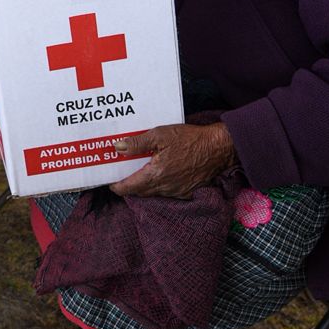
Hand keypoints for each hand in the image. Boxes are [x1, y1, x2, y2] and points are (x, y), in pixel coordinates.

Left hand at [111, 121, 237, 198]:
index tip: (111, 184)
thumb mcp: (160, 135)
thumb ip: (137, 143)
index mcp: (155, 174)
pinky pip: (167, 193)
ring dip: (145, 186)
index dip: (118, 187)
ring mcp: (177, 192)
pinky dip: (160, 186)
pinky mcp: (186, 192)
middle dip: (130, 186)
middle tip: (123, 177)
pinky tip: (159, 176)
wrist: (217, 148)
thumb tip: (118, 148)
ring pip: (153, 193)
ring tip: (140, 174)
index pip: (130, 187)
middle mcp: (165, 187)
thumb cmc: (189, 139)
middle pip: (140, 192)